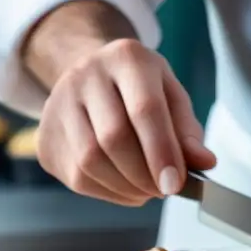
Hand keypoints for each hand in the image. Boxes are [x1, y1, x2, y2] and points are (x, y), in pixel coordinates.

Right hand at [36, 39, 216, 205]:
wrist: (93, 76)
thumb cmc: (143, 91)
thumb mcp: (173, 99)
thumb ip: (189, 132)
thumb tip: (205, 164)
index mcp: (127, 58)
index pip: (144, 109)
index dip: (161, 152)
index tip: (175, 185)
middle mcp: (85, 74)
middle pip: (113, 138)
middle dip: (144, 175)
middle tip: (164, 189)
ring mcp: (58, 103)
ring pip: (90, 161)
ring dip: (126, 188)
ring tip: (147, 189)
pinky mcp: (45, 136)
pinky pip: (76, 176)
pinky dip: (108, 192)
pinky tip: (124, 186)